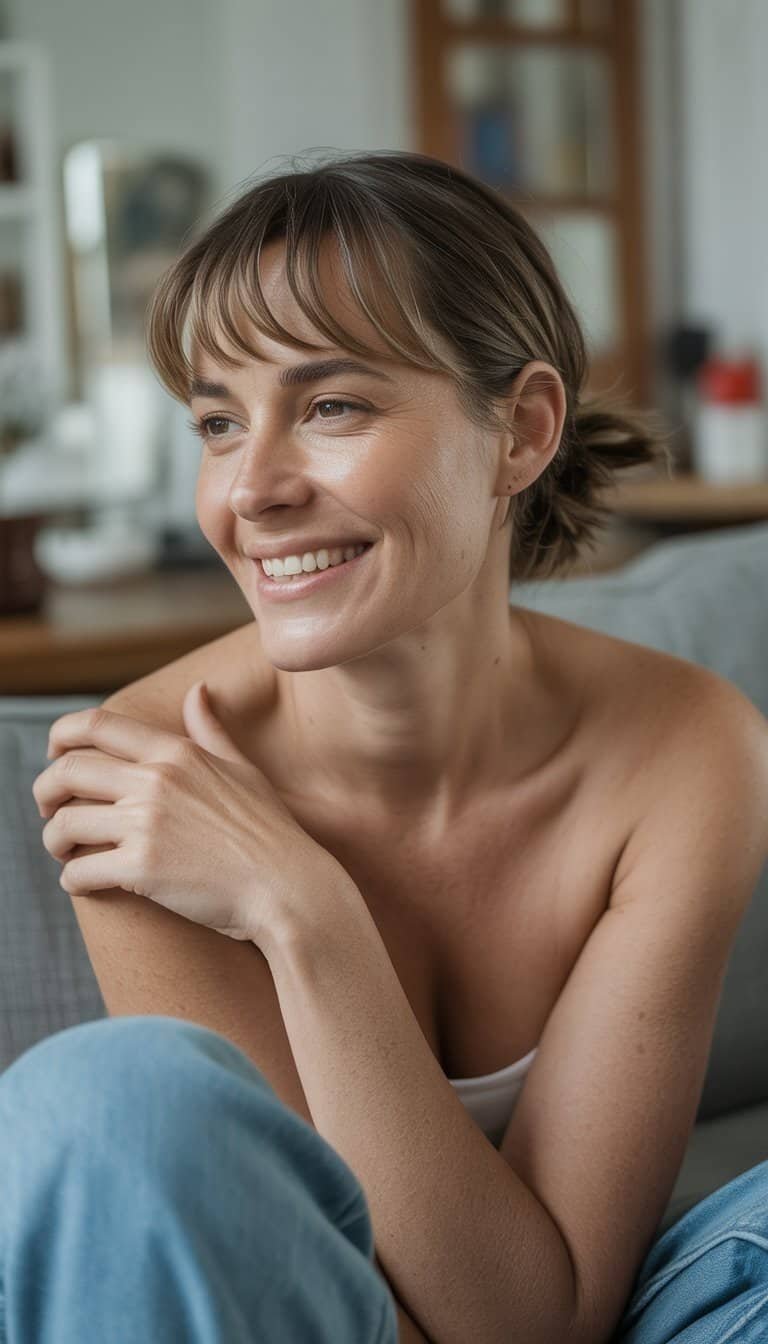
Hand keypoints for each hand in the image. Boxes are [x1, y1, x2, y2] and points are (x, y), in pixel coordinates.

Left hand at [32, 681, 351, 953]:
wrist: (289, 889)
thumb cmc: (271, 833)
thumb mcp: (243, 769)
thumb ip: (212, 730)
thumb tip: (198, 691)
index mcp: (177, 753)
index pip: (96, 725)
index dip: (60, 737)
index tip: (54, 757)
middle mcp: (157, 782)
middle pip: (67, 772)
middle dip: (45, 792)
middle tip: (50, 810)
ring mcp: (147, 825)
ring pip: (64, 825)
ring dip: (55, 841)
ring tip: (66, 852)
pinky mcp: (142, 870)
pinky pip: (79, 873)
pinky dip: (73, 881)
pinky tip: (84, 884)